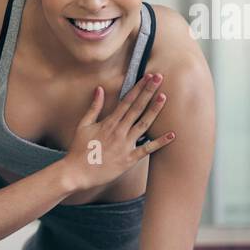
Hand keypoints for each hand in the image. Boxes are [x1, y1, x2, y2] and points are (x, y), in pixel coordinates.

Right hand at [60, 72, 173, 191]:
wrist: (77, 173)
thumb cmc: (79, 149)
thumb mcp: (83, 125)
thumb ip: (94, 107)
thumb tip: (99, 89)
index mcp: (109, 123)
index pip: (126, 101)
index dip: (138, 88)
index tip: (147, 77)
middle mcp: (119, 131)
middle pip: (137, 108)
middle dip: (148, 92)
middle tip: (159, 78)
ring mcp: (125, 145)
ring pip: (144, 124)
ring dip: (154, 110)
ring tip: (164, 97)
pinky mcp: (129, 159)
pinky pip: (147, 149)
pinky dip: (159, 142)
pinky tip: (171, 134)